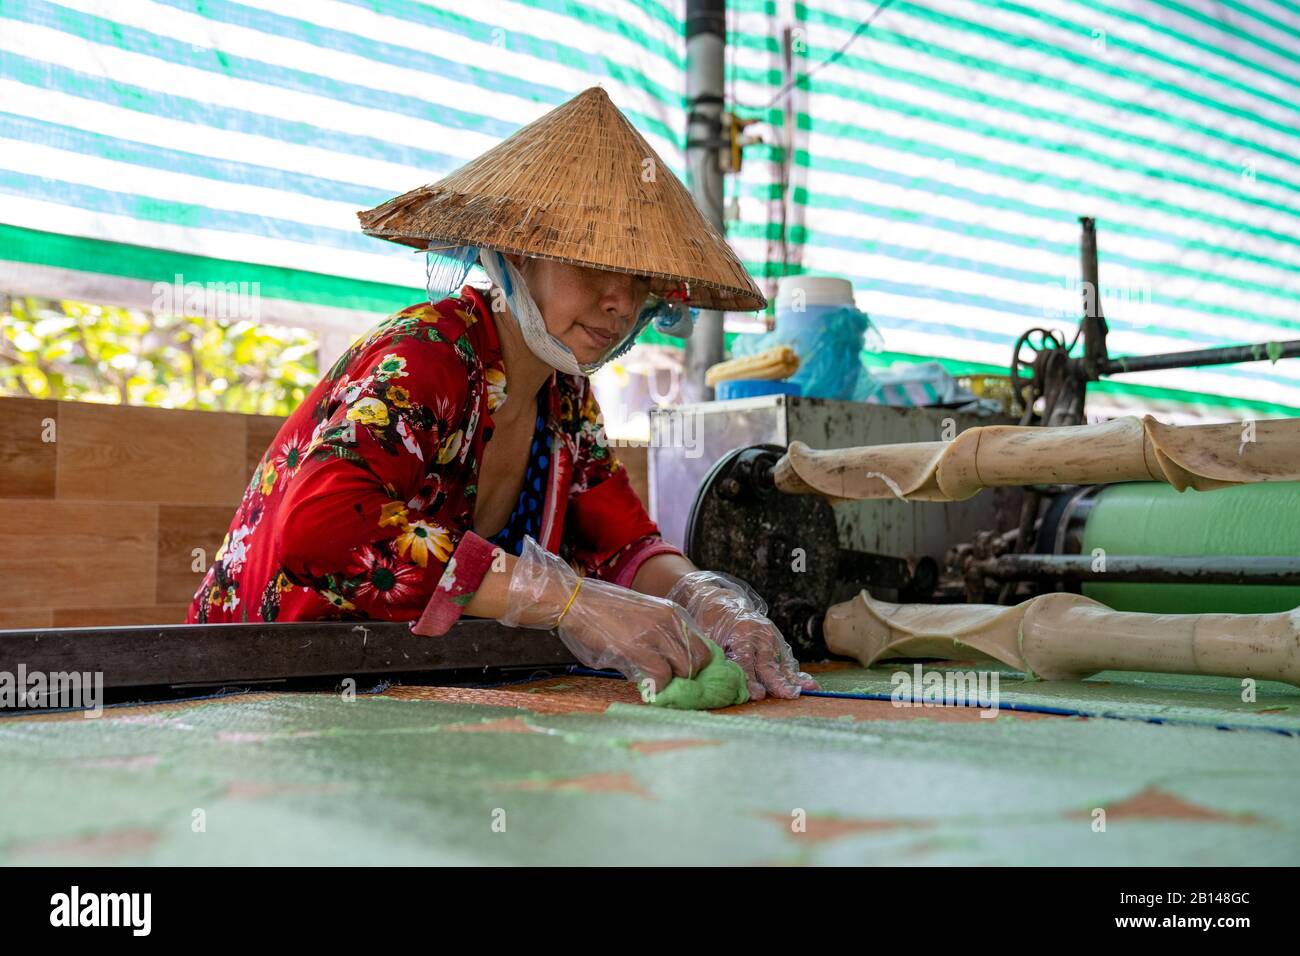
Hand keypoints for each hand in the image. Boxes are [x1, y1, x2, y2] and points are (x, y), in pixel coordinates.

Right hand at [501, 536, 711, 695]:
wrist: (576, 602)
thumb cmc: (601, 612)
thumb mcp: (640, 616)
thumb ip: (659, 636)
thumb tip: (670, 667)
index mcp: (672, 612)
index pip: (702, 643)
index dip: (695, 664)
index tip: (684, 676)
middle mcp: (670, 620)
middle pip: (700, 659)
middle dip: (687, 676)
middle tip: (671, 685)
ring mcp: (656, 634)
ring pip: (685, 669)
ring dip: (672, 683)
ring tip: (656, 686)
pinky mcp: (639, 649)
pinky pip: (662, 677)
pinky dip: (656, 687)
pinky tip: (644, 687)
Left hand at [668, 570, 818, 700]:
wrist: (721, 604)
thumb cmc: (710, 625)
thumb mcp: (707, 638)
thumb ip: (716, 658)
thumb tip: (719, 683)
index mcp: (738, 632)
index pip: (745, 661)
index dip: (751, 680)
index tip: (758, 695)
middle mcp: (757, 634)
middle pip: (767, 663)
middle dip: (778, 682)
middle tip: (789, 696)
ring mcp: (769, 636)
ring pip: (781, 661)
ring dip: (793, 678)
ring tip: (809, 690)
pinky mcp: (775, 639)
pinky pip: (785, 658)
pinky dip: (795, 672)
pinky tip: (807, 683)